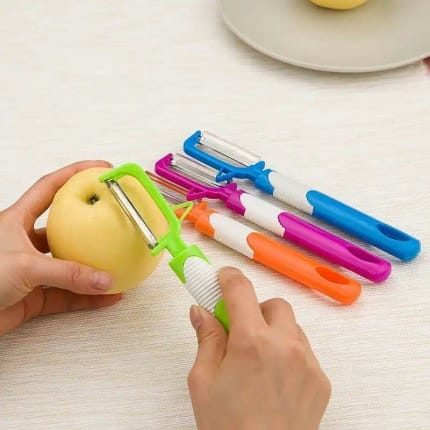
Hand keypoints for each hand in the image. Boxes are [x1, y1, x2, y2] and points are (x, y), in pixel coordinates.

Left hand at [0, 161, 121, 335]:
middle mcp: (25, 243)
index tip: (99, 169)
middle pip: (65, 226)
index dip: (74, 173)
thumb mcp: (25, 266)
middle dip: (89, 220)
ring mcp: (31, 270)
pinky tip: (106, 296)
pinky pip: (68, 295)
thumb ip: (68, 273)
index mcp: (16, 221)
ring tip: (116, 261)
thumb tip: (104, 278)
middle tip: (111, 214)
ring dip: (92, 267)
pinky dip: (88, 297)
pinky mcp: (34, 296)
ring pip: (69, 265)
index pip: (49, 187)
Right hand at [188, 267, 330, 429]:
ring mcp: (308, 362)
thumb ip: (206, 338)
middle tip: (239, 329)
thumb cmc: (228, 428)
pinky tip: (275, 378)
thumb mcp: (204, 381)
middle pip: (273, 304)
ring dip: (273, 331)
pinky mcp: (321, 379)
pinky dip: (289, 352)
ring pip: (291, 326)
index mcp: (252, 342)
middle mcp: (285, 345)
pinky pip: (305, 350)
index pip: (240, 289)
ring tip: (258, 358)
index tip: (220, 278)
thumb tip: (200, 312)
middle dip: (255, 310)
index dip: (227, 278)